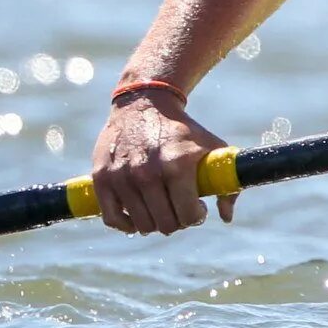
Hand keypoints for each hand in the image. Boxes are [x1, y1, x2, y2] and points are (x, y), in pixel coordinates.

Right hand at [88, 91, 236, 234]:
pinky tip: (137, 215)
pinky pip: (112, 219)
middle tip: (178, 208)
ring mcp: (122, 176)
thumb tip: (226, 217)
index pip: (188, 215)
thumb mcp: (211, 146)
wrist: (144, 103)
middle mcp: (148, 172)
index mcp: (178, 164)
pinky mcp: (102, 178)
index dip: (196, 216)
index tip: (197, 208)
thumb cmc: (182, 129)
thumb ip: (224, 182)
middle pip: (166, 224)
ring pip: (142, 225)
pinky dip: (126, 223)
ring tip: (160, 207)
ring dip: (154, 221)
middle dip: (177, 220)